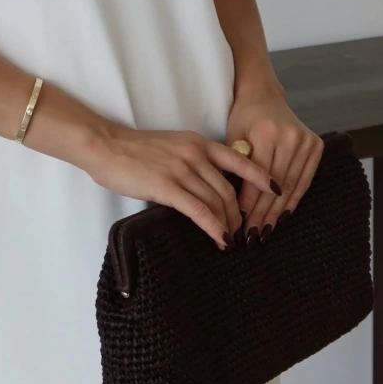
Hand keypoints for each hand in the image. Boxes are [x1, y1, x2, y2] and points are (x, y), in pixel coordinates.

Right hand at [82, 119, 283, 250]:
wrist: (106, 146)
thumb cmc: (135, 150)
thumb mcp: (173, 147)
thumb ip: (194, 161)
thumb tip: (210, 186)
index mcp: (198, 143)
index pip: (240, 160)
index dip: (261, 177)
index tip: (276, 190)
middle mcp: (195, 153)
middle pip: (230, 189)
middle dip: (240, 214)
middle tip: (243, 232)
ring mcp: (182, 169)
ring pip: (217, 202)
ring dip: (228, 225)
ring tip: (231, 240)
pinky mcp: (167, 186)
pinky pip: (199, 211)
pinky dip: (214, 227)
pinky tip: (221, 240)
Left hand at [226, 83, 323, 242]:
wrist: (264, 95)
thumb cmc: (243, 118)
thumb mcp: (233, 138)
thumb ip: (237, 168)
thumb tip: (234, 207)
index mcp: (267, 133)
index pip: (258, 177)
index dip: (249, 203)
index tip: (240, 223)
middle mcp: (290, 137)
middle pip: (276, 185)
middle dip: (263, 213)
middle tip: (253, 236)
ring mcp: (306, 141)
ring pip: (291, 186)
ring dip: (278, 212)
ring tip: (266, 231)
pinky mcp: (316, 146)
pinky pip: (304, 180)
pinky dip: (293, 200)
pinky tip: (283, 217)